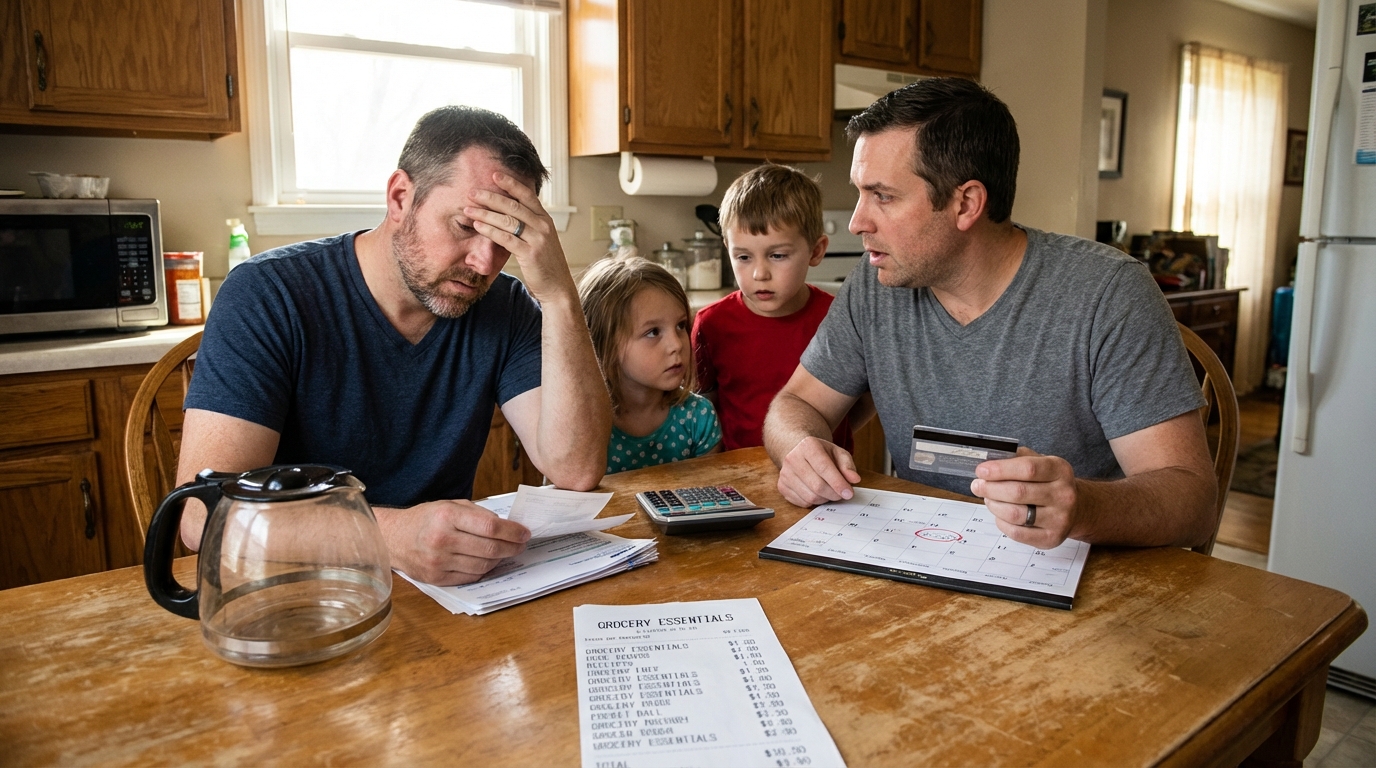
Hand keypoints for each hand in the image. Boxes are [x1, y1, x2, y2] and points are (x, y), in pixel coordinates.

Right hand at [379, 500, 530, 585]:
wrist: (394, 538)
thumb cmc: (425, 519)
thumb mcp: (450, 505)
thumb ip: (478, 514)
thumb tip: (507, 526)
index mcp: (447, 516)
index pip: (490, 526)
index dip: (512, 531)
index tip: (524, 533)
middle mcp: (442, 540)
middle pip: (490, 548)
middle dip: (512, 547)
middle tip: (521, 544)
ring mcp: (439, 562)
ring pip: (483, 565)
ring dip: (500, 559)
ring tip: (505, 552)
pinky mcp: (437, 578)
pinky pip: (471, 576)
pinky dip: (484, 569)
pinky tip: (488, 561)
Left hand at [464, 173, 574, 302]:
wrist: (558, 286)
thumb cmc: (545, 263)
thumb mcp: (541, 239)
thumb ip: (529, 225)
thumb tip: (508, 213)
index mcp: (545, 219)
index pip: (527, 195)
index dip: (511, 183)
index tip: (494, 174)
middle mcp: (543, 226)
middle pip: (513, 205)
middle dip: (490, 197)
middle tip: (472, 192)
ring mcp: (538, 239)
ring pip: (507, 220)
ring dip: (485, 213)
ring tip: (468, 209)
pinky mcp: (530, 253)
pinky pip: (506, 238)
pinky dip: (490, 230)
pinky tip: (478, 226)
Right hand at [777, 437, 861, 506]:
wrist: (800, 453)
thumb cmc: (822, 454)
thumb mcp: (838, 453)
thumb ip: (847, 465)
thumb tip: (854, 479)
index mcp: (808, 445)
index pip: (824, 468)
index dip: (838, 483)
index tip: (849, 493)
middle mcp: (792, 458)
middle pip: (817, 485)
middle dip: (834, 494)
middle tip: (842, 494)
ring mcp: (785, 473)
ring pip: (810, 497)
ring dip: (825, 499)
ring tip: (830, 491)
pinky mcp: (782, 486)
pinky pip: (802, 502)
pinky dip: (814, 502)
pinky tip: (818, 492)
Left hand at [970, 447, 1078, 548]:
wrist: (1075, 508)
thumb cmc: (1048, 482)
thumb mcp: (1040, 462)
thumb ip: (1016, 459)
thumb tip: (988, 462)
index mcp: (1060, 470)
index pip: (1028, 469)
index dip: (1000, 469)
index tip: (981, 470)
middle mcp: (1064, 495)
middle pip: (1018, 492)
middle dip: (990, 488)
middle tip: (977, 485)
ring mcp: (1059, 519)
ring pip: (1014, 514)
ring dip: (994, 505)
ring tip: (988, 498)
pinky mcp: (1051, 538)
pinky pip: (1017, 532)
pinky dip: (1001, 522)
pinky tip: (1000, 514)